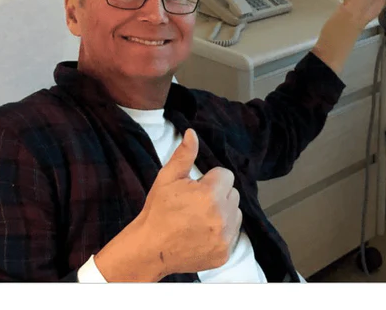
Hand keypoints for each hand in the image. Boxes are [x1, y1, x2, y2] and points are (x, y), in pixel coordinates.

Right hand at [94, 129, 241, 280]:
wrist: (150, 248)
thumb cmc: (158, 211)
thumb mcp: (167, 178)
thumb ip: (184, 155)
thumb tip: (192, 133)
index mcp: (210, 194)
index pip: (226, 175)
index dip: (209, 180)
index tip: (195, 189)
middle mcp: (222, 216)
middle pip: (233, 194)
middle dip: (218, 195)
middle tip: (195, 204)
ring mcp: (224, 236)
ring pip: (236, 214)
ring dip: (223, 213)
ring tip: (199, 218)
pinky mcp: (225, 253)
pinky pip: (233, 234)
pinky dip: (222, 233)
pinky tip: (203, 233)